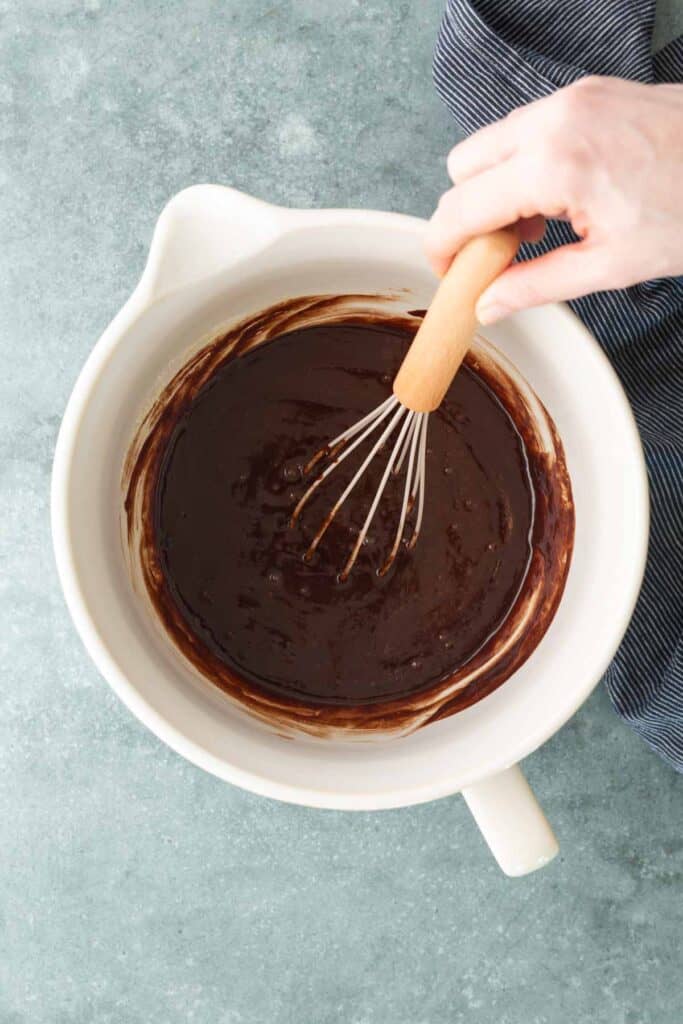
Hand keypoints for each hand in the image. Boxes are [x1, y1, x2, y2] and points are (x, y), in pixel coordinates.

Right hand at [425, 76, 682, 322]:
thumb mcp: (611, 265)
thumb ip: (536, 285)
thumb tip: (488, 306)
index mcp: (554, 166)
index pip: (460, 206)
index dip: (442, 246)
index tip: (446, 271)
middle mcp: (554, 120)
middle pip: (462, 166)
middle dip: (467, 213)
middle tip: (497, 253)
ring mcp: (571, 98)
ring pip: (492, 142)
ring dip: (495, 187)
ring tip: (534, 227)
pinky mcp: (588, 92)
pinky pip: (528, 127)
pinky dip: (525, 163)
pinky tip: (558, 196)